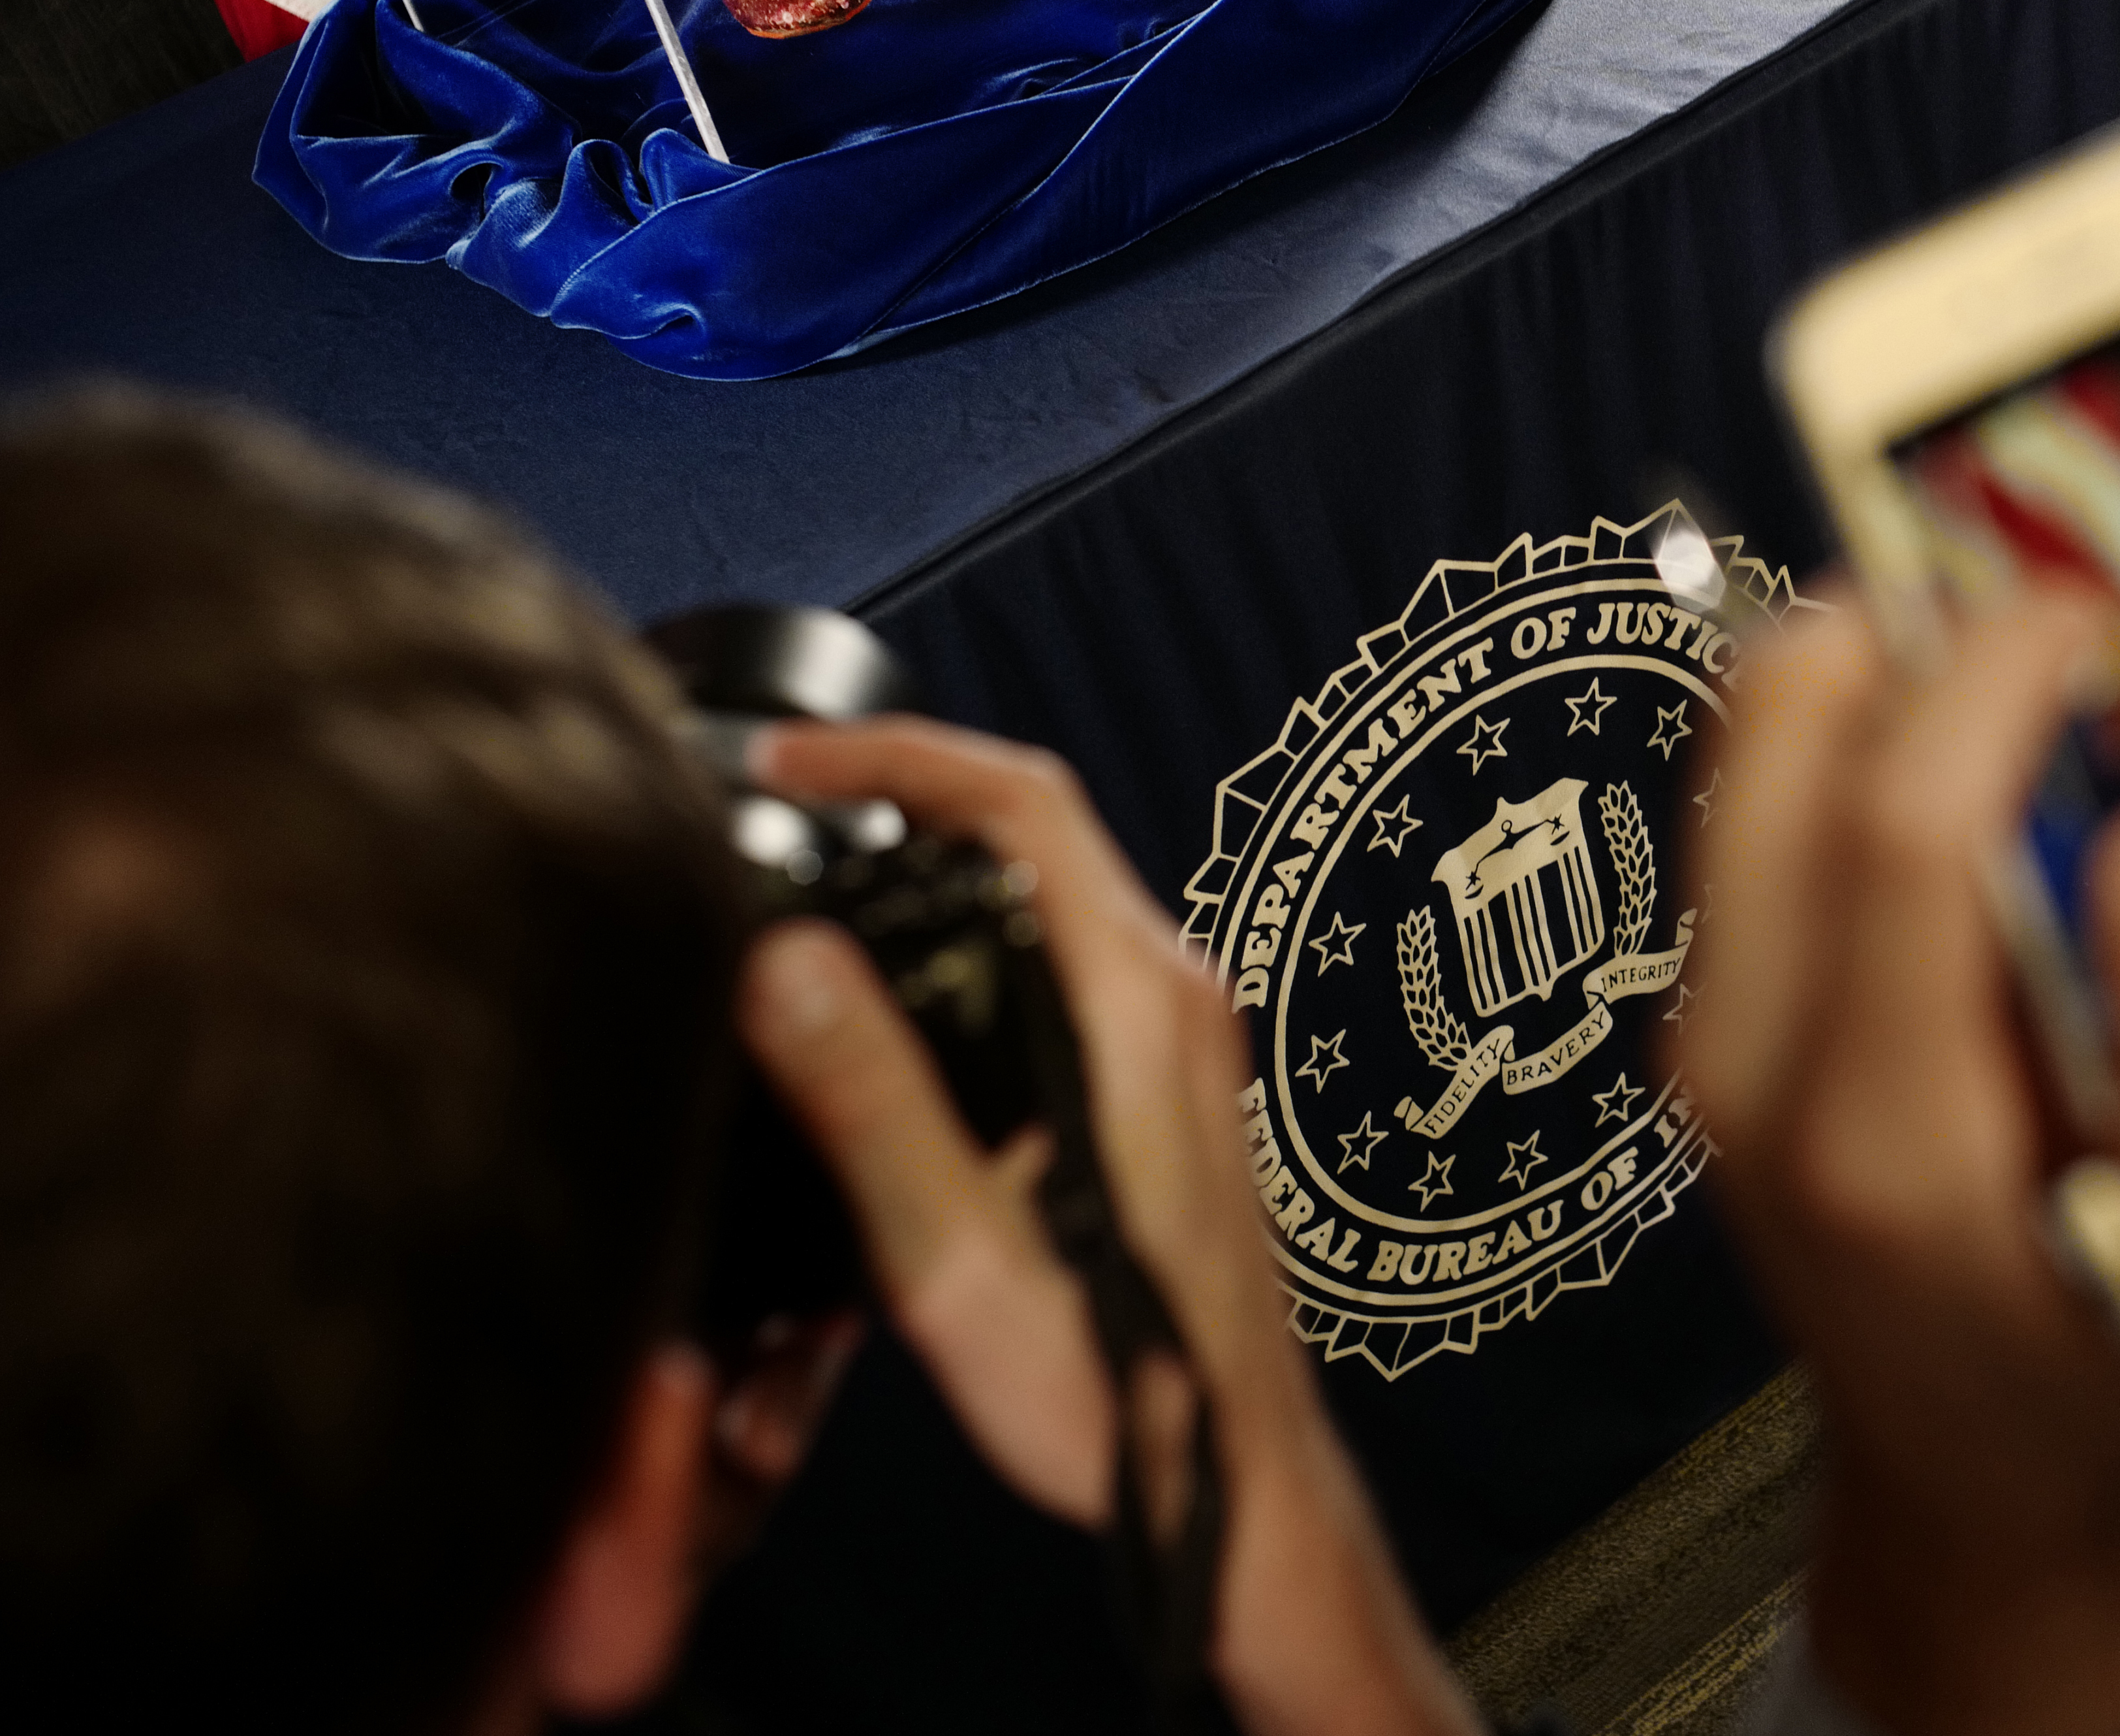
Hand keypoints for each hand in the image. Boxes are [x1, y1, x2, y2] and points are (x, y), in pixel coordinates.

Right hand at [743, 721, 1477, 1735]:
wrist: (1228, 1480)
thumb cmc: (1121, 1388)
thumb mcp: (956, 1255)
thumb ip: (868, 1099)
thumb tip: (783, 957)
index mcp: (1142, 1006)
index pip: (1024, 802)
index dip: (898, 755)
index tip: (789, 757)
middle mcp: (1175, 998)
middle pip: (1032, 833)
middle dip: (900, 799)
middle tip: (775, 805)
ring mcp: (1175, 1038)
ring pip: (1040, 902)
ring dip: (929, 874)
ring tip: (809, 880)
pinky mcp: (1158, 1083)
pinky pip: (1054, 967)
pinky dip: (963, 946)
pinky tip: (882, 997)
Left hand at [1685, 597, 2119, 1735]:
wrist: (1989, 1512)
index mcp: (1884, 1141)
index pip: (1898, 823)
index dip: (1996, 673)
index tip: (2101, 606)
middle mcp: (1749, 1079)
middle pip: (1773, 744)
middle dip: (1911, 615)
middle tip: (2048, 583)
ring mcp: (1710, 1049)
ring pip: (1739, 757)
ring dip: (1866, 660)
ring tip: (2009, 639)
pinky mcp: (1715, 1029)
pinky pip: (1748, 813)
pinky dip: (1840, 731)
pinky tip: (1963, 738)